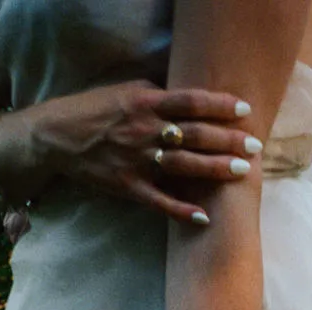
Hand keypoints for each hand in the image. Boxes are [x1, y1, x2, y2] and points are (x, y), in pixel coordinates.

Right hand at [25, 81, 261, 223]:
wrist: (56, 137)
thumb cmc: (95, 110)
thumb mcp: (126, 91)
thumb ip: (159, 96)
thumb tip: (190, 101)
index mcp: (145, 102)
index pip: (190, 102)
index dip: (218, 105)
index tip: (244, 109)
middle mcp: (144, 130)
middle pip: (194, 135)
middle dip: (227, 140)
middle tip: (255, 145)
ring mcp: (137, 160)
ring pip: (184, 166)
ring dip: (215, 170)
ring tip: (243, 172)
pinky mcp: (128, 186)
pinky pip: (160, 202)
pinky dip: (182, 210)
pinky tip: (205, 216)